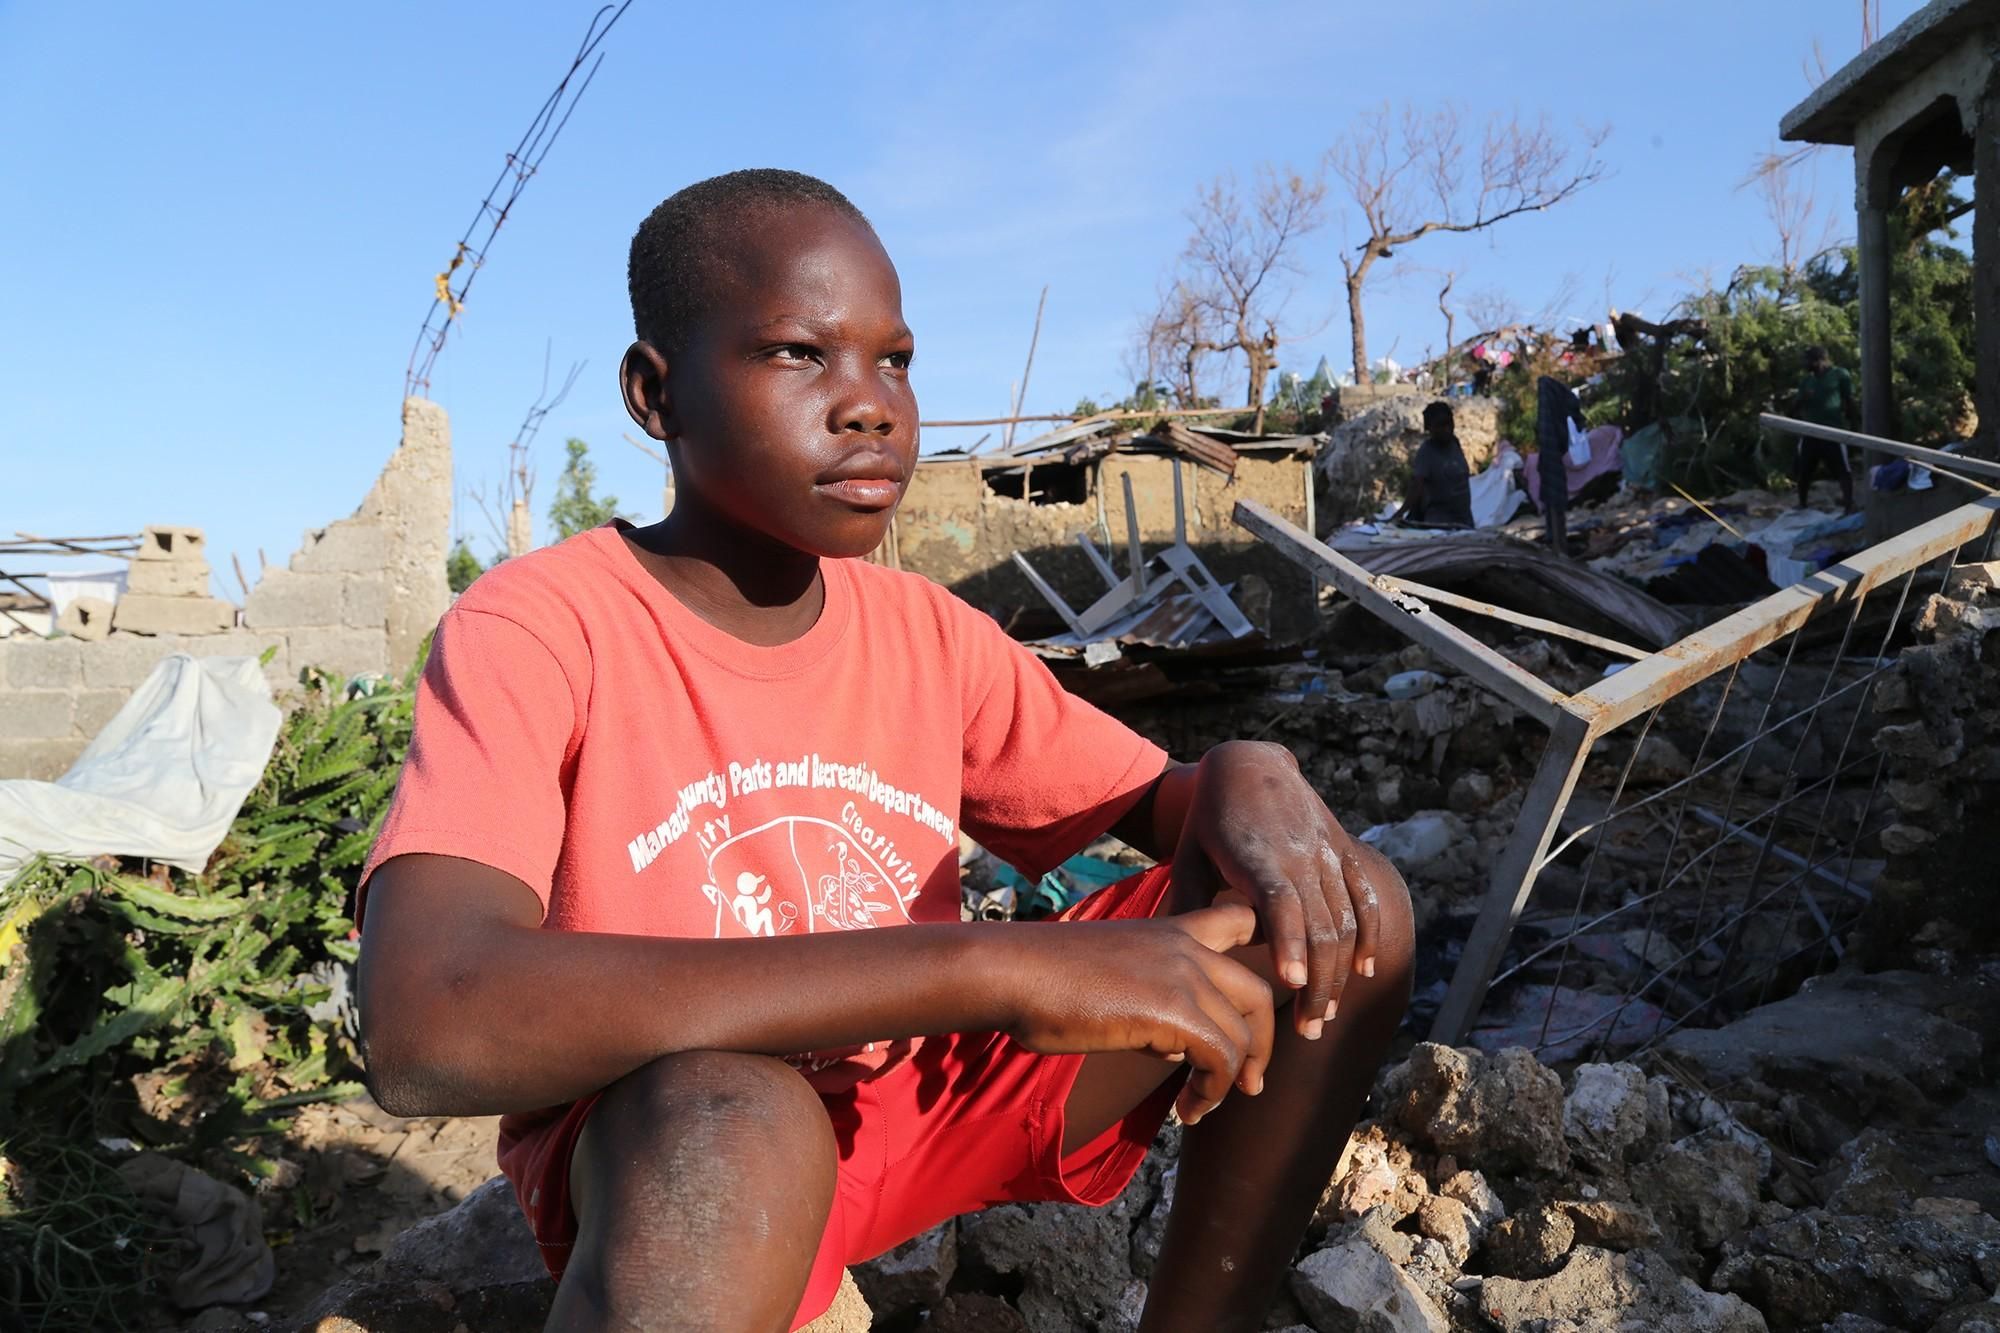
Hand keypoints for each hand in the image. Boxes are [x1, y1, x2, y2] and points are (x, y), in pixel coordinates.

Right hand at [996, 902, 1273, 1124]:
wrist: (1013, 972)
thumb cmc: (1043, 979)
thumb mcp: (1111, 977)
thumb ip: (1153, 1002)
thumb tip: (1175, 1047)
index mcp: (1170, 931)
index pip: (1240, 919)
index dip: (1263, 954)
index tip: (1251, 1004)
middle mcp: (1186, 948)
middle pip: (1258, 994)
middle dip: (1262, 1044)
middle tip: (1248, 1083)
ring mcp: (1183, 976)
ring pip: (1242, 1035)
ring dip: (1229, 1082)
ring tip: (1199, 1108)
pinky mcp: (1173, 1010)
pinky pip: (1221, 1058)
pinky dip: (1212, 1092)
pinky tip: (1186, 1111)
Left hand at [1170, 740, 1386, 1038]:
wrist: (1250, 763)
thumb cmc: (1209, 817)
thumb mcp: (1187, 853)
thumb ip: (1187, 903)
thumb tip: (1173, 957)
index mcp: (1256, 856)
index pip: (1279, 903)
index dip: (1288, 941)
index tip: (1290, 982)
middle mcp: (1298, 855)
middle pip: (1320, 927)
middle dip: (1317, 984)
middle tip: (1306, 1030)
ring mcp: (1326, 852)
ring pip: (1345, 921)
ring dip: (1339, 973)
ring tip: (1325, 1015)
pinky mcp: (1343, 850)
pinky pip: (1363, 897)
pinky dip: (1369, 934)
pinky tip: (1366, 971)